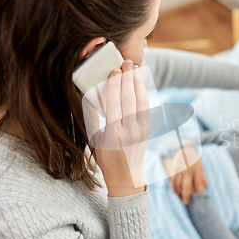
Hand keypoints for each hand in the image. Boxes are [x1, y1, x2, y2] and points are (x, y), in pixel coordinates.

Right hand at [83, 60, 149, 197]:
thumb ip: (91, 117)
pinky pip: (146, 108)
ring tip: (134, 68)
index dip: (114, 85)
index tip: (114, 70)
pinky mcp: (148, 130)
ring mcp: (141, 131)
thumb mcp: (94, 139)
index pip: (114, 104)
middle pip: (129, 99)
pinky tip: (139, 82)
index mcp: (113, 135)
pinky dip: (143, 93)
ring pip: (141, 101)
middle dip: (128, 79)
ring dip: (138, 83)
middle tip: (127, 62)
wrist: (126, 175)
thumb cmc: (105, 157)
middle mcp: (129, 132)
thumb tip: (90, 94)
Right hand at [162, 146, 206, 204]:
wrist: (183, 148)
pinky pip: (173, 181)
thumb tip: (206, 185)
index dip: (198, 190)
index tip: (198, 193)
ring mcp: (180, 171)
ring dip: (179, 193)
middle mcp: (188, 171)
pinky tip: (175, 192)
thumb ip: (202, 176)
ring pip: (178, 185)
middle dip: (186, 196)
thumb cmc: (193, 159)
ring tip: (181, 198)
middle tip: (186, 203)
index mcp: (197, 170)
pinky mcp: (174, 170)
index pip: (198, 184)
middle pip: (187, 186)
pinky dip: (173, 187)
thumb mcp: (200, 165)